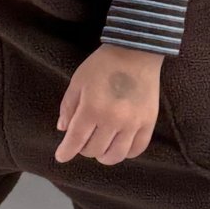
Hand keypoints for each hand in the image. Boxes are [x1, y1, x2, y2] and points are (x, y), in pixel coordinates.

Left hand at [53, 44, 163, 165]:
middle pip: (94, 150)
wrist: (135, 52)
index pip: (76, 140)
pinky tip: (119, 146)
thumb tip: (63, 129)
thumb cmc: (102, 65)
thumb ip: (68, 106)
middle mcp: (112, 120)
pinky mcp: (149, 122)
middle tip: (83, 141)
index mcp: (92, 108)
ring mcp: (133, 123)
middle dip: (84, 149)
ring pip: (115, 155)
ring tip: (100, 149)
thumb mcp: (78, 81)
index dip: (66, 152)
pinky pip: (137, 149)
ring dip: (104, 156)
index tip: (61, 156)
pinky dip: (125, 153)